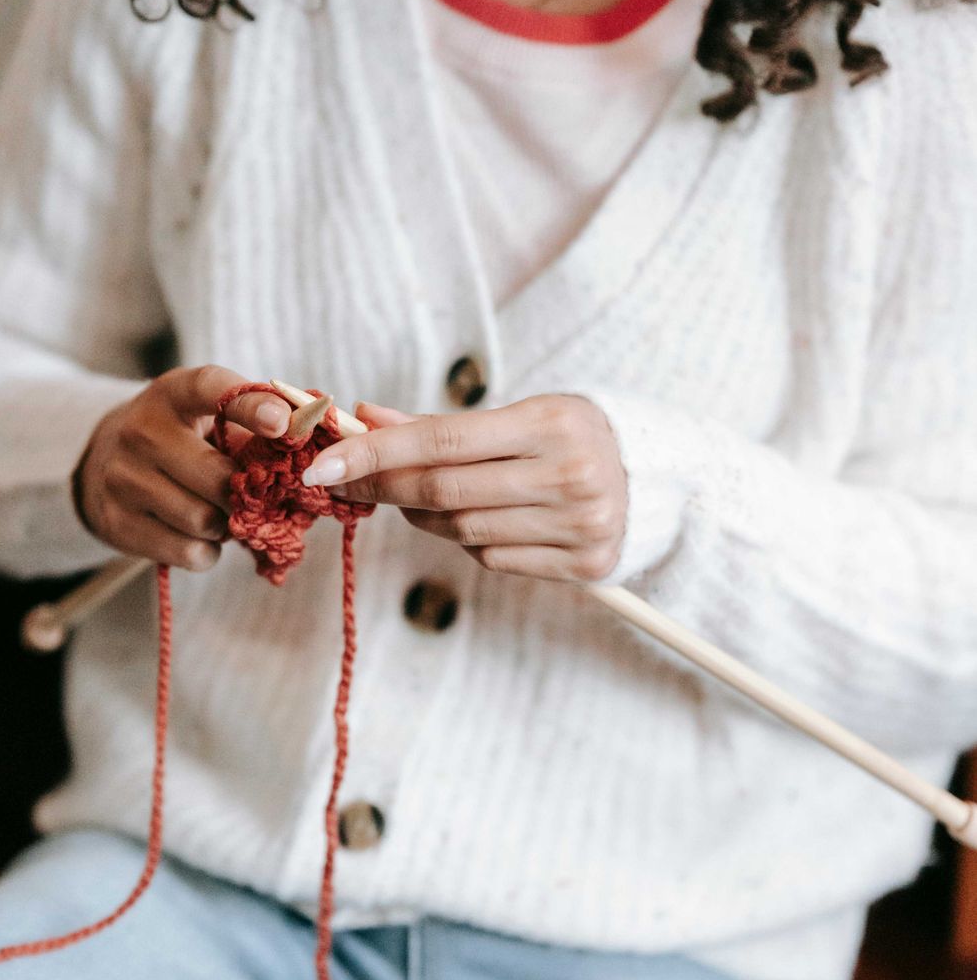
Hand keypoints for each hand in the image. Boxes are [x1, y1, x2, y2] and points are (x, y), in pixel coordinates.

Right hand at [73, 365, 291, 570]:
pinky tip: (198, 535)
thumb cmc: (183, 438)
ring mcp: (121, 478)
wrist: (104, 463)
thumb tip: (312, 433)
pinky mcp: (115, 523)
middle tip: (246, 493)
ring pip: (204, 520)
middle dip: (243, 492)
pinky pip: (189, 552)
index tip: (284, 423)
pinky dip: (207, 551)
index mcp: (172, 394)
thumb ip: (257, 421)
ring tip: (218, 511)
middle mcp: (140, 430)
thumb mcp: (209, 415)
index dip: (251, 406)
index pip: (211, 389)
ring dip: (226, 525)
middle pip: (217, 477)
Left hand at [302, 393, 627, 582]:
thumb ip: (439, 424)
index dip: (376, 453)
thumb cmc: (568, 436)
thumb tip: (365, 418)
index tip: (325, 463)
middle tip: (345, 481)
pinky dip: (469, 542)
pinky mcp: (584, 565)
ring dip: (425, 516)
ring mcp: (580, 525)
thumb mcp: (516, 414)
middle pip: (444, 491)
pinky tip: (480, 521)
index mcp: (552, 423)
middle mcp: (570, 475)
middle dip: (384, 486)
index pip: (441, 441)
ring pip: (462, 531)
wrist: (654, 474)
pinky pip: (493, 559)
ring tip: (424, 497)